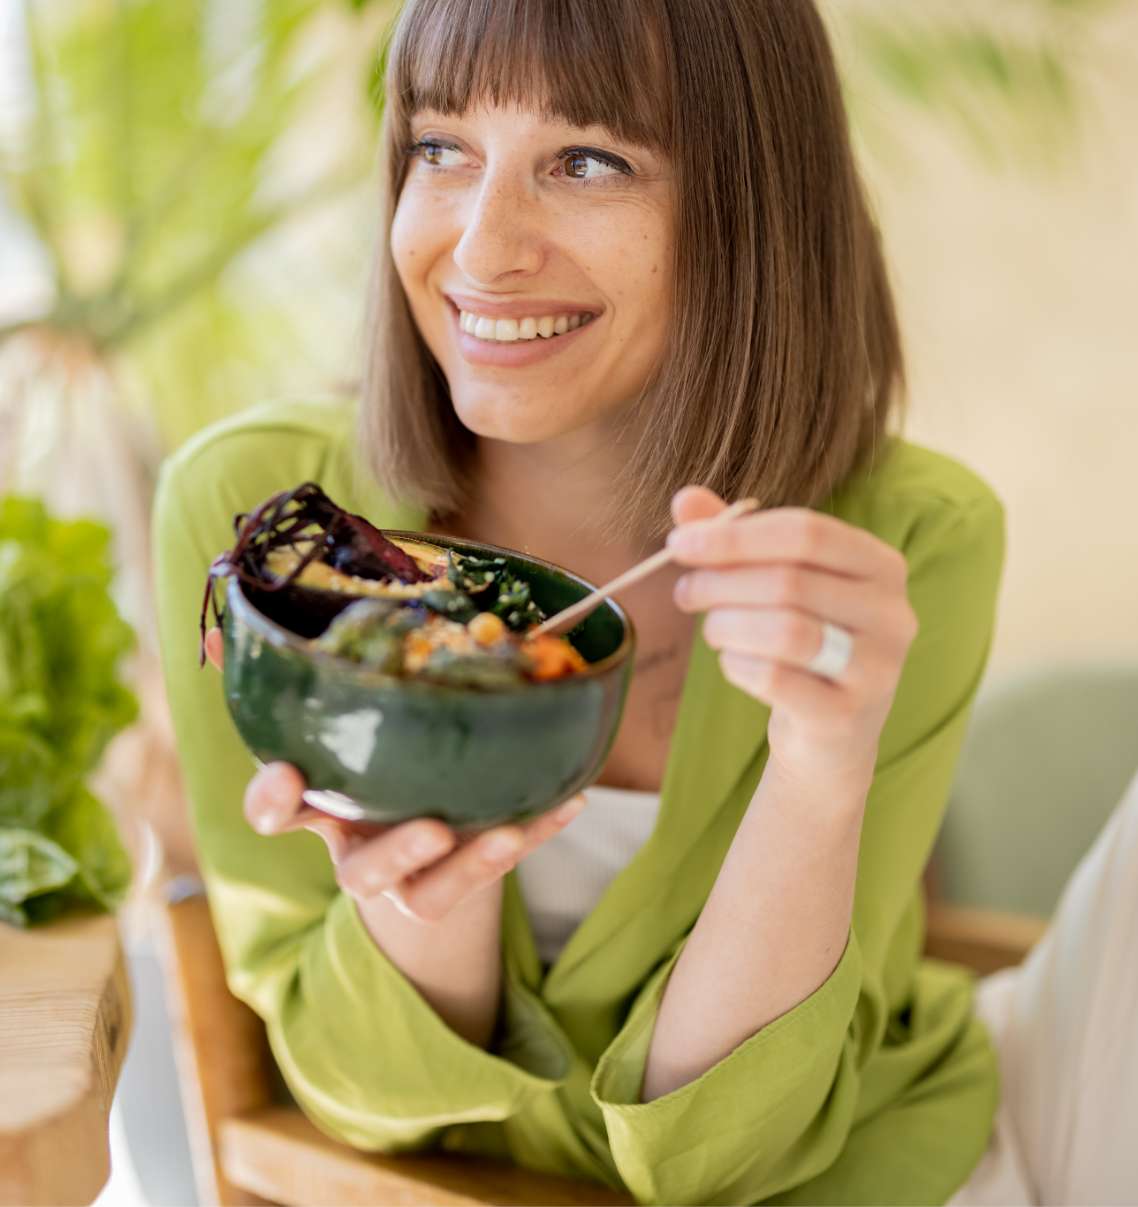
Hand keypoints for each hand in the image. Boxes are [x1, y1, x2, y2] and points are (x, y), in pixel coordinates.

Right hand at [203, 627, 586, 921]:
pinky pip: (498, 871)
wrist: (421, 842)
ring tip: (505, 834)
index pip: (278, 812)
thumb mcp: (345, 718)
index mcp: (322, 806)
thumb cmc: (377, 758)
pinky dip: (535, 832)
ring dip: (468, 867)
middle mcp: (359, 850)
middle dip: (390, 853)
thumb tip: (249, 624)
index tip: (284, 776)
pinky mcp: (461, 886)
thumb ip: (309, 675)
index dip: (273, 800)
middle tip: (431, 829)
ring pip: (426, 895)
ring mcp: (412, 879)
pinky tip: (572, 799)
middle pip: (358, 872)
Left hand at [666, 486, 918, 782]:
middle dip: (721, 583)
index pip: (806, 532)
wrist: (831, 735)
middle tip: (684, 593)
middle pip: (790, 581)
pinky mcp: (848, 715)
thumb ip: (735, 538)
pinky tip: (734, 662)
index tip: (678, 544)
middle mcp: (892, 613)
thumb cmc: (800, 641)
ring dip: (727, 626)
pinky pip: (775, 679)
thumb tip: (685, 499)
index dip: (735, 536)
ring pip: (785, 631)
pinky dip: (738, 666)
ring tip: (712, 630)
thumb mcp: (773, 582)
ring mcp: (877, 668)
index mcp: (880, 565)